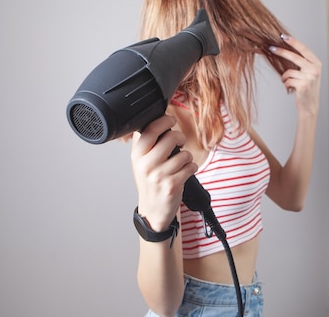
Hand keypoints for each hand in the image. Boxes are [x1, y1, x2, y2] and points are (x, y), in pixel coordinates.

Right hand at [130, 115, 197, 230]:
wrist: (153, 210)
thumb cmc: (149, 182)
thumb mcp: (141, 161)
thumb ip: (146, 142)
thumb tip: (157, 118)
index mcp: (137, 155)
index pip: (150, 130)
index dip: (164, 121)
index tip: (170, 120)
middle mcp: (146, 165)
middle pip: (170, 138)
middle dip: (180, 137)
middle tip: (179, 142)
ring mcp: (159, 176)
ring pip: (184, 153)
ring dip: (187, 156)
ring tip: (180, 163)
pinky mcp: (173, 185)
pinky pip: (190, 167)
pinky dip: (191, 167)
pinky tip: (184, 172)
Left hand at [270, 35, 321, 114]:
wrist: (309, 105)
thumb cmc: (306, 87)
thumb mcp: (308, 72)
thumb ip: (301, 61)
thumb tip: (285, 48)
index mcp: (317, 63)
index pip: (304, 48)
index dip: (293, 42)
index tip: (282, 36)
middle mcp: (315, 69)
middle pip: (294, 56)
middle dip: (281, 52)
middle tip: (271, 48)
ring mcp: (310, 77)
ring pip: (288, 71)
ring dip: (284, 77)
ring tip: (287, 81)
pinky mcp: (303, 86)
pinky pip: (287, 80)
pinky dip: (285, 83)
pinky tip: (290, 88)